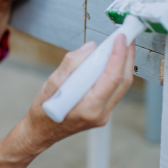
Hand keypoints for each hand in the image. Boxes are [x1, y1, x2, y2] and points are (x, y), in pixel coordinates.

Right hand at [21, 35, 135, 153]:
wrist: (41, 131)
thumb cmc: (43, 112)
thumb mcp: (51, 85)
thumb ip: (71, 64)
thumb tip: (90, 47)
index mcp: (89, 108)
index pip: (112, 77)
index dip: (118, 54)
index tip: (120, 38)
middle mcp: (101, 113)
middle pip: (123, 81)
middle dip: (126, 56)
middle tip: (126, 36)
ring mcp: (104, 114)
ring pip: (121, 85)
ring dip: (123, 63)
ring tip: (120, 45)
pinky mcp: (103, 111)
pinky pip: (114, 89)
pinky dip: (115, 72)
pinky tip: (110, 61)